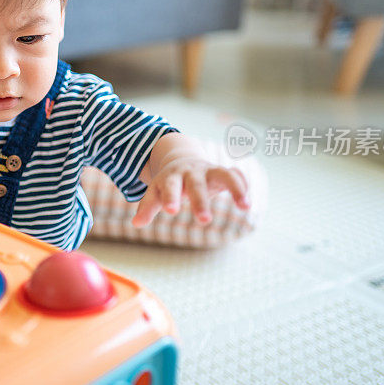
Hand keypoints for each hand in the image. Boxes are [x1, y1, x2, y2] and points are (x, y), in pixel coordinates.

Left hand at [132, 158, 249, 227]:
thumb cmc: (168, 183)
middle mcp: (191, 173)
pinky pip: (237, 176)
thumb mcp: (156, 192)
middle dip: (200, 201)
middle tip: (204, 221)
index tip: (171, 211)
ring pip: (224, 176)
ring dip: (235, 189)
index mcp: (171, 177)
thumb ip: (148, 207)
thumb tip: (136, 224)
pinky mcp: (224, 173)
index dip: (169, 197)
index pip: (169, 187)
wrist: (182, 161)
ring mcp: (209, 171)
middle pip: (196, 185)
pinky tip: (247, 203)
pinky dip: (244, 185)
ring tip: (245, 206)